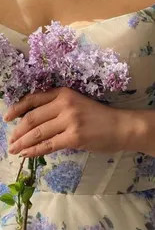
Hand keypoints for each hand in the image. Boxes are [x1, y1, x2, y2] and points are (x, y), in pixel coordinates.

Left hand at [5, 88, 130, 156]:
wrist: (120, 126)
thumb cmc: (98, 115)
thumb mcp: (76, 103)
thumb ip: (56, 109)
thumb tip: (32, 123)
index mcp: (63, 93)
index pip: (34, 99)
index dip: (17, 108)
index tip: (7, 118)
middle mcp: (64, 104)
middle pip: (32, 118)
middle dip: (18, 131)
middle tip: (10, 140)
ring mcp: (69, 120)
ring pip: (38, 132)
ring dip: (22, 142)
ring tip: (14, 149)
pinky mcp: (74, 137)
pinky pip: (48, 145)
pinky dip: (35, 150)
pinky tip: (27, 154)